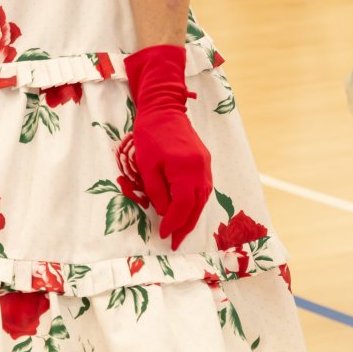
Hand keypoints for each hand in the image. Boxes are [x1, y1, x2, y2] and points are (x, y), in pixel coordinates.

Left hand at [124, 45, 212, 250]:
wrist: (164, 110)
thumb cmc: (150, 136)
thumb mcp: (146, 166)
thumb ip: (157, 192)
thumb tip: (165, 213)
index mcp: (185, 170)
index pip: (183, 206)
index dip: (174, 223)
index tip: (165, 235)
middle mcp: (200, 169)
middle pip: (197, 206)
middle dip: (186, 226)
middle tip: (175, 242)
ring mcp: (206, 165)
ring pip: (203, 198)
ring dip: (193, 216)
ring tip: (181, 230)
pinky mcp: (205, 161)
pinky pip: (204, 188)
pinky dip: (196, 202)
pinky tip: (187, 210)